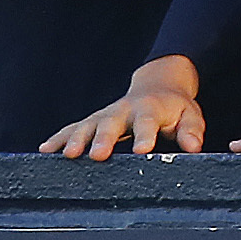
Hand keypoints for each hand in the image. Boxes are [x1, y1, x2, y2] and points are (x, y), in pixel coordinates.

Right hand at [43, 55, 204, 157]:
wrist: (157, 85)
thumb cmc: (175, 107)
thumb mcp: (190, 115)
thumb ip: (191, 130)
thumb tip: (194, 146)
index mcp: (151, 109)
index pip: (148, 122)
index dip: (145, 136)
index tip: (143, 150)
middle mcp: (124, 110)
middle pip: (112, 124)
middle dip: (104, 139)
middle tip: (98, 155)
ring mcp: (105, 115)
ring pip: (88, 125)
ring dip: (77, 139)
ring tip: (68, 154)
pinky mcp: (92, 120)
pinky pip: (72, 128)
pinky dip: (59, 138)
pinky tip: (46, 150)